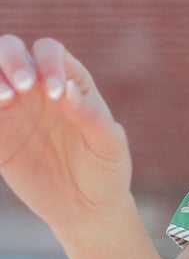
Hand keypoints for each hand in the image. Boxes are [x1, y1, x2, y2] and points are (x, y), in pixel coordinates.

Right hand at [0, 35, 132, 238]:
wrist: (86, 208)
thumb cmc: (106, 170)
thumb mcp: (109, 144)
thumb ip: (91, 116)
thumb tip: (67, 89)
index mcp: (67, 81)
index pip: (49, 52)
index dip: (47, 64)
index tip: (55, 95)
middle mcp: (35, 87)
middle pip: (10, 50)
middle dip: (11, 61)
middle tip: (21, 90)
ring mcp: (13, 108)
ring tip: (4, 101)